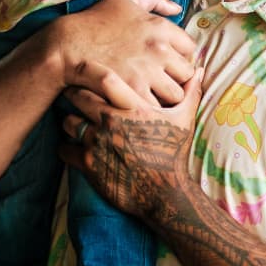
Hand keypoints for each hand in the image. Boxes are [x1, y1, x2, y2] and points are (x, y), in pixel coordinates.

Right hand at [44, 0, 197, 106]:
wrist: (68, 44)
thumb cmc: (95, 20)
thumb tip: (176, 7)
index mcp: (161, 27)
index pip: (190, 48)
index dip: (180, 57)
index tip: (167, 62)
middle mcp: (160, 49)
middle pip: (187, 74)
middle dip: (176, 78)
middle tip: (162, 81)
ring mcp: (148, 71)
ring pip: (176, 94)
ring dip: (166, 96)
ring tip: (153, 95)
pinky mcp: (134, 90)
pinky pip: (158, 107)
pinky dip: (151, 108)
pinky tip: (141, 103)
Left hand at [60, 70, 203, 220]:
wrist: (165, 194)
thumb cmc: (174, 154)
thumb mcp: (184, 120)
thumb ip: (189, 92)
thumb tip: (200, 70)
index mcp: (133, 107)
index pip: (103, 78)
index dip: (91, 74)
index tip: (87, 74)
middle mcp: (112, 122)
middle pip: (79, 97)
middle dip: (74, 95)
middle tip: (73, 95)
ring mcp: (97, 143)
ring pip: (68, 122)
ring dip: (69, 121)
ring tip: (73, 122)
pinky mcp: (87, 163)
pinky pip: (65, 148)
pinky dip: (66, 147)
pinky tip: (71, 147)